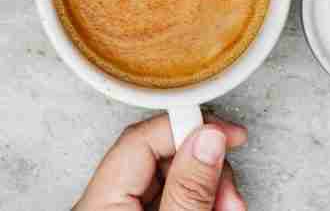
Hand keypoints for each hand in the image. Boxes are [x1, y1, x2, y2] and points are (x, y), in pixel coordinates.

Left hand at [74, 114, 247, 210]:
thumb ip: (188, 189)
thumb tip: (207, 140)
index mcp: (100, 203)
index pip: (142, 138)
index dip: (188, 127)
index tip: (226, 133)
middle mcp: (105, 206)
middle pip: (160, 157)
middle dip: (205, 166)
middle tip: (230, 191)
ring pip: (170, 178)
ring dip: (208, 186)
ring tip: (228, 208)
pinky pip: (169, 198)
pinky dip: (197, 200)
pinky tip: (215, 209)